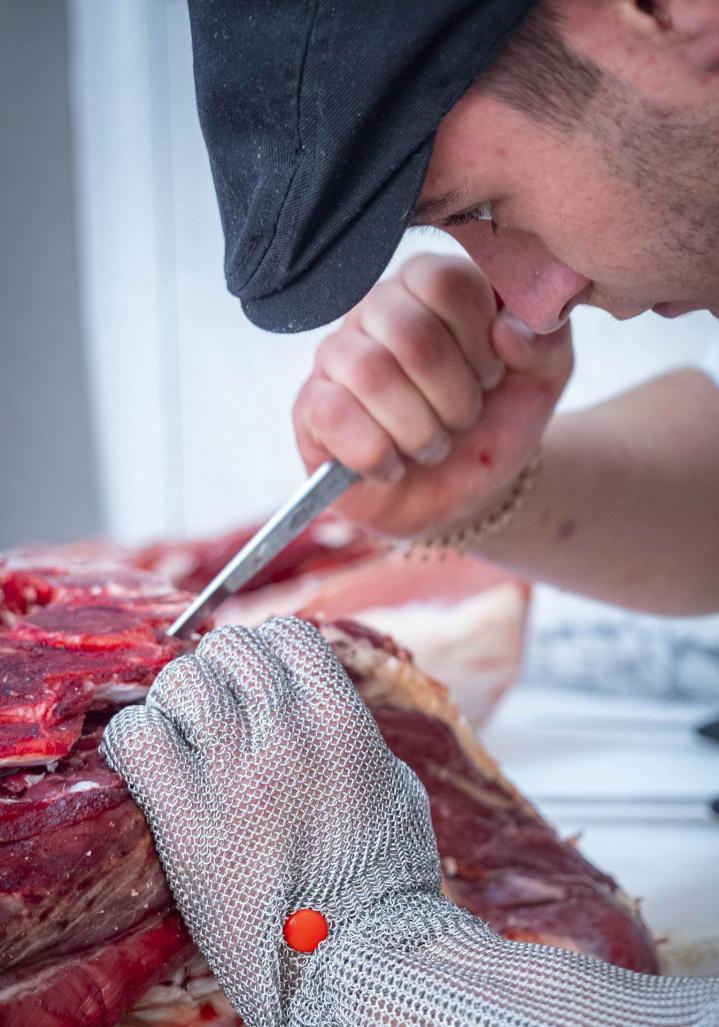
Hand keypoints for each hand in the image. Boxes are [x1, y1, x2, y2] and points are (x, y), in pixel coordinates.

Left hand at [102, 621, 718, 1026]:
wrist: (359, 958)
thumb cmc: (387, 883)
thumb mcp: (396, 788)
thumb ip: (357, 739)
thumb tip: (325, 716)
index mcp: (341, 719)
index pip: (287, 631)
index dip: (263, 648)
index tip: (253, 678)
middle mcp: (288, 730)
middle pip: (227, 647)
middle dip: (216, 669)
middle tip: (213, 708)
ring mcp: (236, 771)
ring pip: (180, 680)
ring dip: (174, 700)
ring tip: (178, 735)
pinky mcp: (188, 819)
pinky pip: (137, 737)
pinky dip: (132, 738)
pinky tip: (143, 761)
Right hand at [293, 252, 572, 536]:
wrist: (467, 490)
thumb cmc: (497, 418)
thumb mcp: (544, 375)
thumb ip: (546, 338)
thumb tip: (507, 331)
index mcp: (429, 284)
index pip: (444, 281)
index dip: (478, 340)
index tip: (492, 375)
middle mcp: (376, 310)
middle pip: (408, 331)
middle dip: (452, 394)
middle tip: (463, 418)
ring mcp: (336, 357)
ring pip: (368, 371)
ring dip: (418, 428)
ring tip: (431, 445)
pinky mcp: (311, 409)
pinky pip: (331, 414)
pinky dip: (376, 453)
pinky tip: (393, 465)